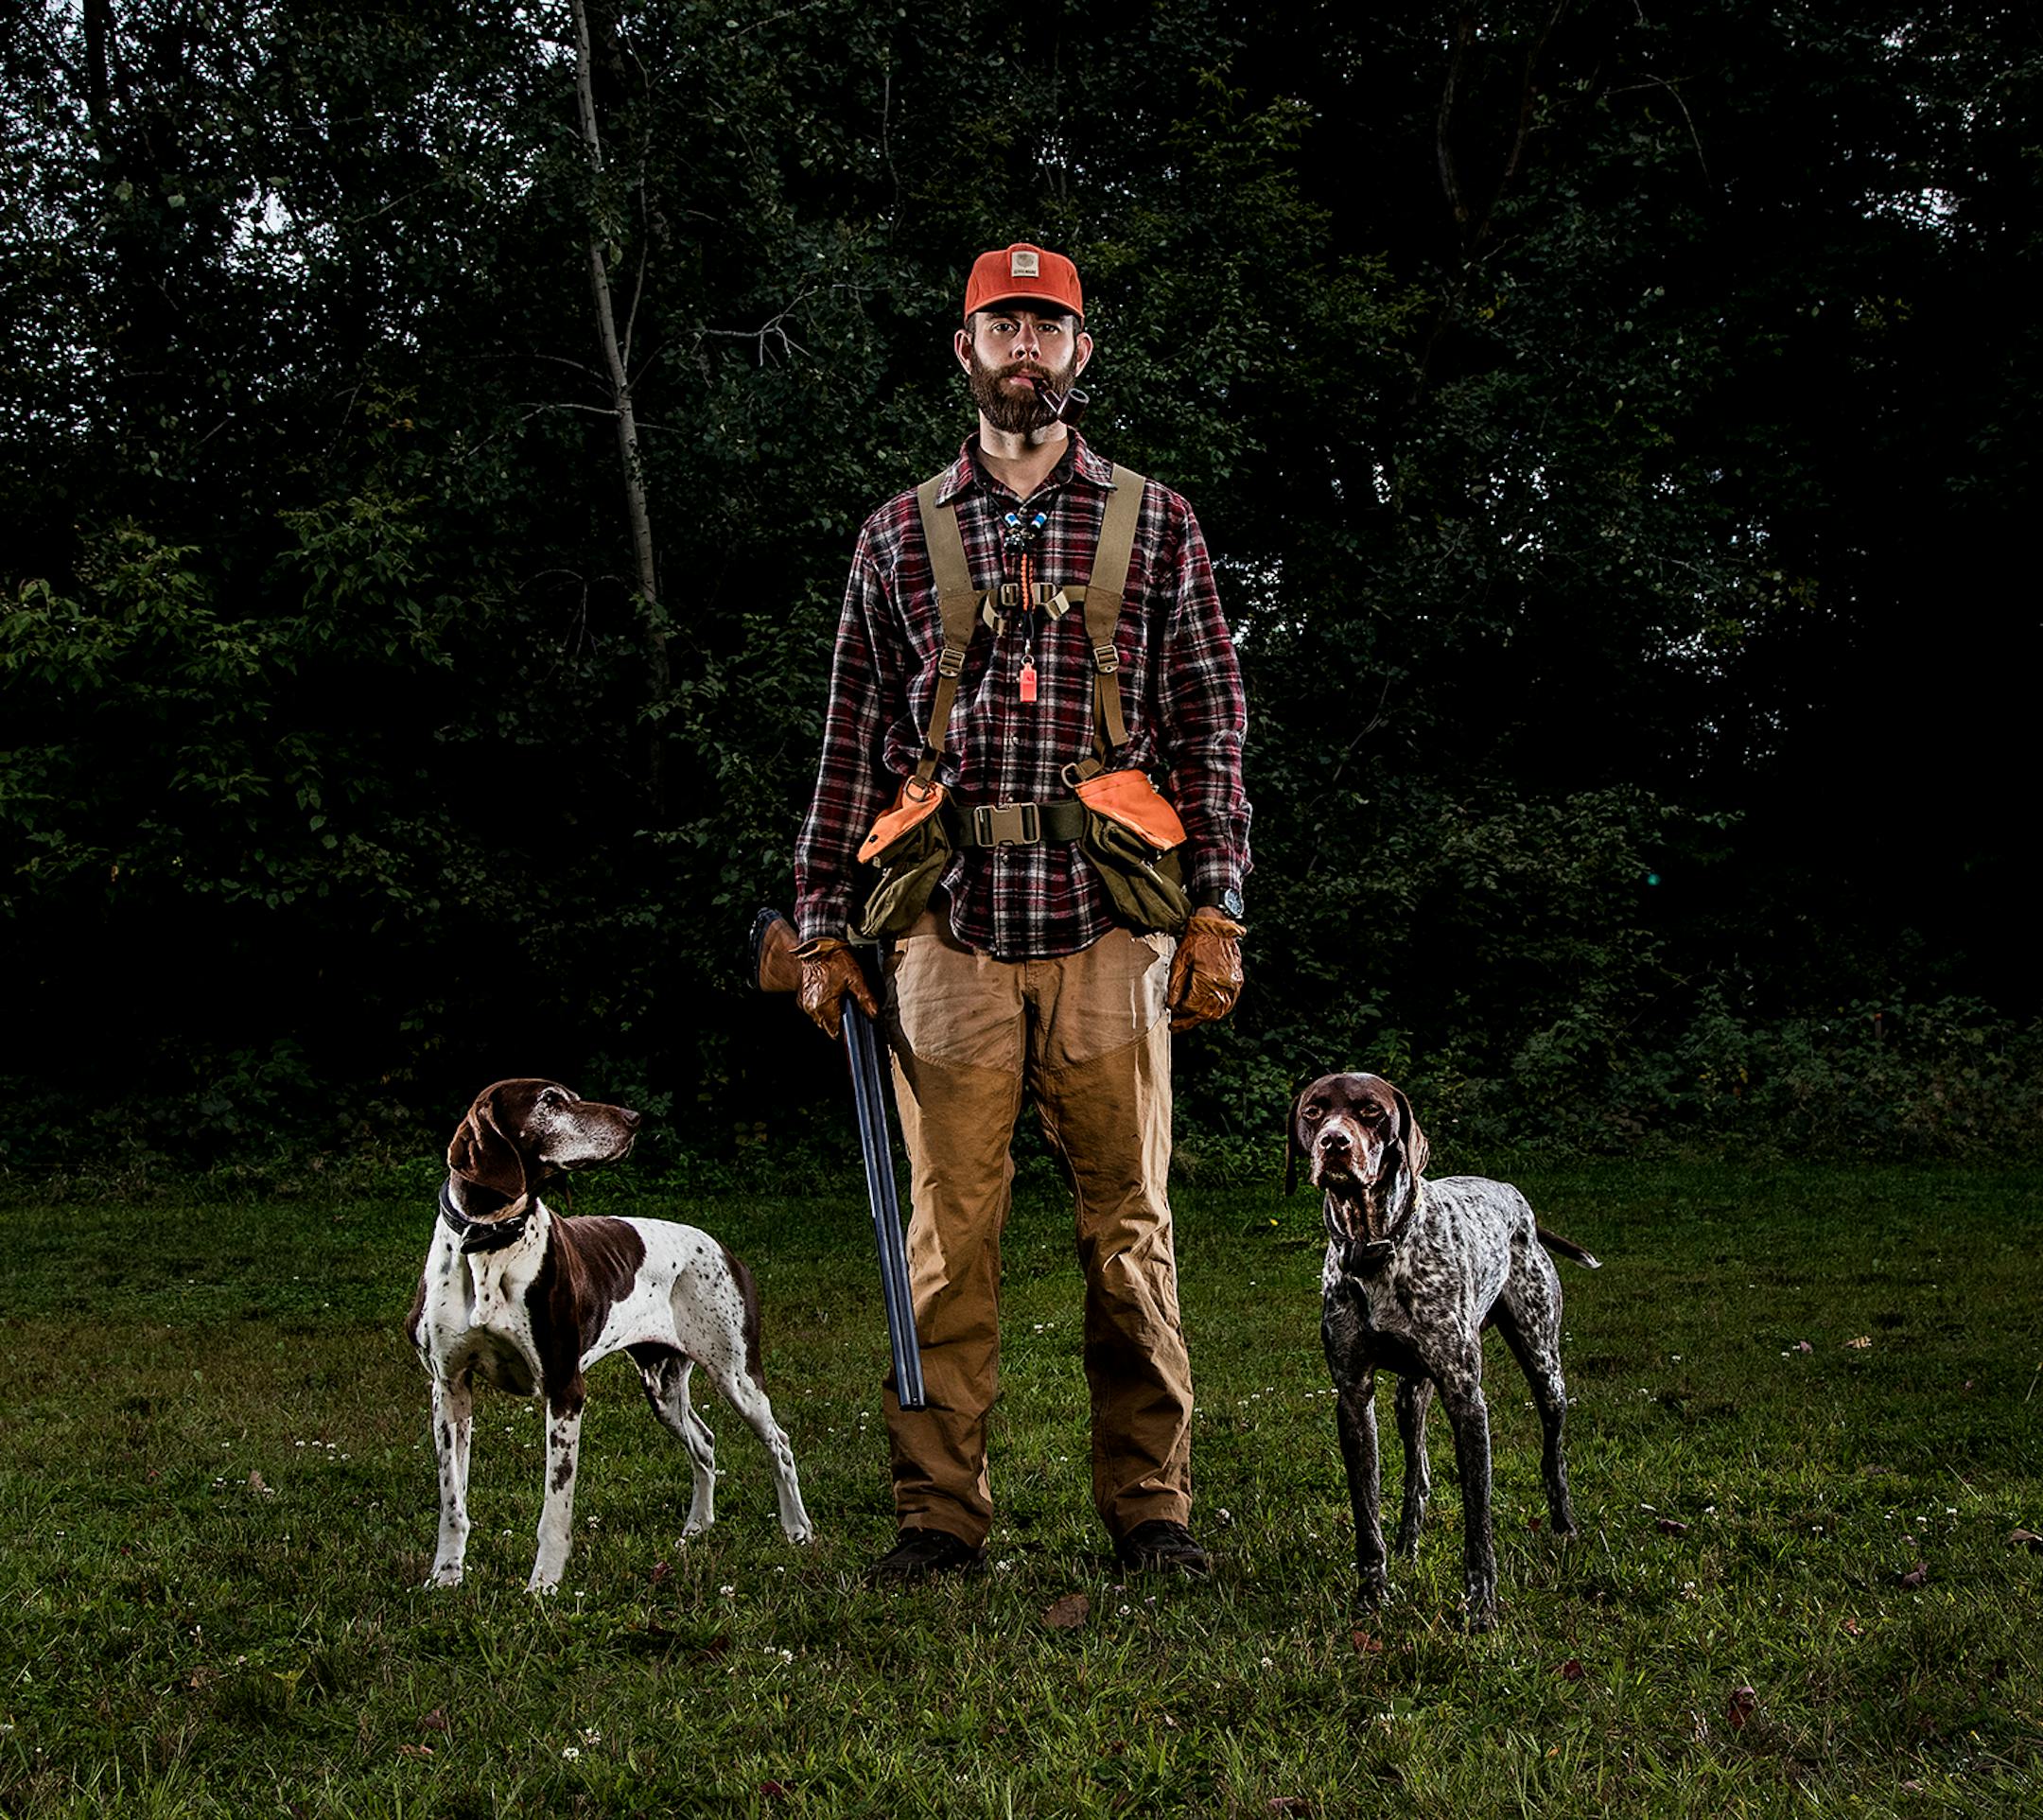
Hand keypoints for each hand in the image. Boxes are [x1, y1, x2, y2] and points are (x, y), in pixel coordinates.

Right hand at [795, 936, 879, 1039]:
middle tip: (848, 1008)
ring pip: (820, 1018)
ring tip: (839, 999)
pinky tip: (829, 994)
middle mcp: (812, 1008)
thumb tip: (874, 1014)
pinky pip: (814, 1009)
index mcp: (824, 1006)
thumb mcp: (855, 977)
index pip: (835, 1032)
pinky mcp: (801, 998)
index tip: (853, 1025)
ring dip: (830, 1014)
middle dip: (838, 1022)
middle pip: (828, 1027)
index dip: (845, 1031)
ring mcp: (805, 1004)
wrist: (813, 946)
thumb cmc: (832, 959)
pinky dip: (822, 1006)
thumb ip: (865, 998)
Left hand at [1166, 909, 1244, 1031]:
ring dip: (1202, 1018)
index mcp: (1208, 980)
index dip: (1179, 1012)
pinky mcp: (1237, 982)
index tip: (1170, 1013)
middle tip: (1176, 1025)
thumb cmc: (1196, 940)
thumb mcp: (1180, 961)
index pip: (1192, 1006)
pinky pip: (1227, 1004)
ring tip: (1188, 1021)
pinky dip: (1216, 1011)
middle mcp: (1223, 986)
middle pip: (1205, 1013)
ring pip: (1218, 1012)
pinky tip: (1204, 1012)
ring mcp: (1233, 985)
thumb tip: (1172, 1005)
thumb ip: (1176, 985)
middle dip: (1189, 1021)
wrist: (1216, 926)